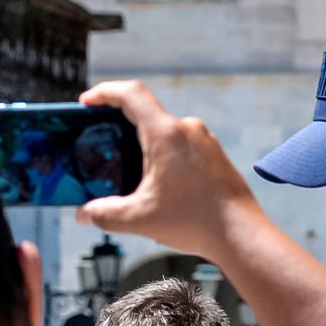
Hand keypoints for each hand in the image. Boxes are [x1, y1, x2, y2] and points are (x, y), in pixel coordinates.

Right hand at [76, 80, 266, 256]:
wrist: (241, 233)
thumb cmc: (196, 221)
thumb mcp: (139, 218)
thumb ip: (104, 213)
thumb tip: (84, 213)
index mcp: (167, 134)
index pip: (130, 94)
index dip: (104, 92)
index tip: (87, 102)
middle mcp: (188, 129)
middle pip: (147, 113)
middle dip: (120, 126)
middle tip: (102, 144)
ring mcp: (205, 141)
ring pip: (166, 132)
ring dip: (144, 145)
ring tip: (128, 171)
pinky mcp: (215, 155)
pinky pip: (183, 145)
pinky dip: (164, 156)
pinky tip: (158, 184)